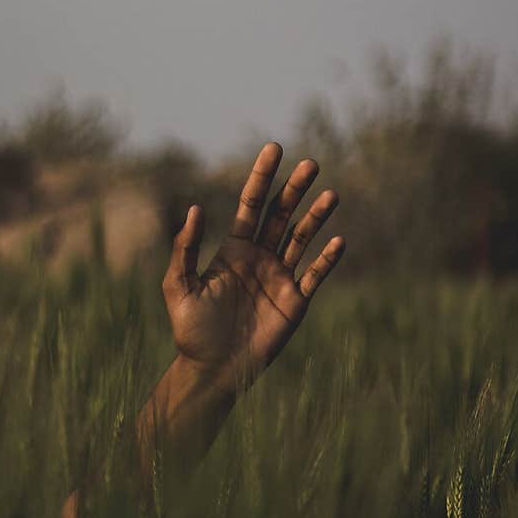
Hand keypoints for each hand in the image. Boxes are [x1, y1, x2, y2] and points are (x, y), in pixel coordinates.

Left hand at [162, 141, 344, 394]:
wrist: (213, 370)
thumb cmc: (191, 331)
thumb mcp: (178, 286)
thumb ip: (185, 249)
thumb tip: (196, 209)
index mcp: (234, 249)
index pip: (252, 203)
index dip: (263, 176)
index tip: (275, 148)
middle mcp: (260, 258)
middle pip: (281, 213)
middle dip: (296, 188)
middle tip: (311, 163)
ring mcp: (280, 278)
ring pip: (302, 238)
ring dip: (316, 216)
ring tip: (332, 194)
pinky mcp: (296, 302)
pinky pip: (315, 275)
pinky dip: (327, 259)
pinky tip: (338, 241)